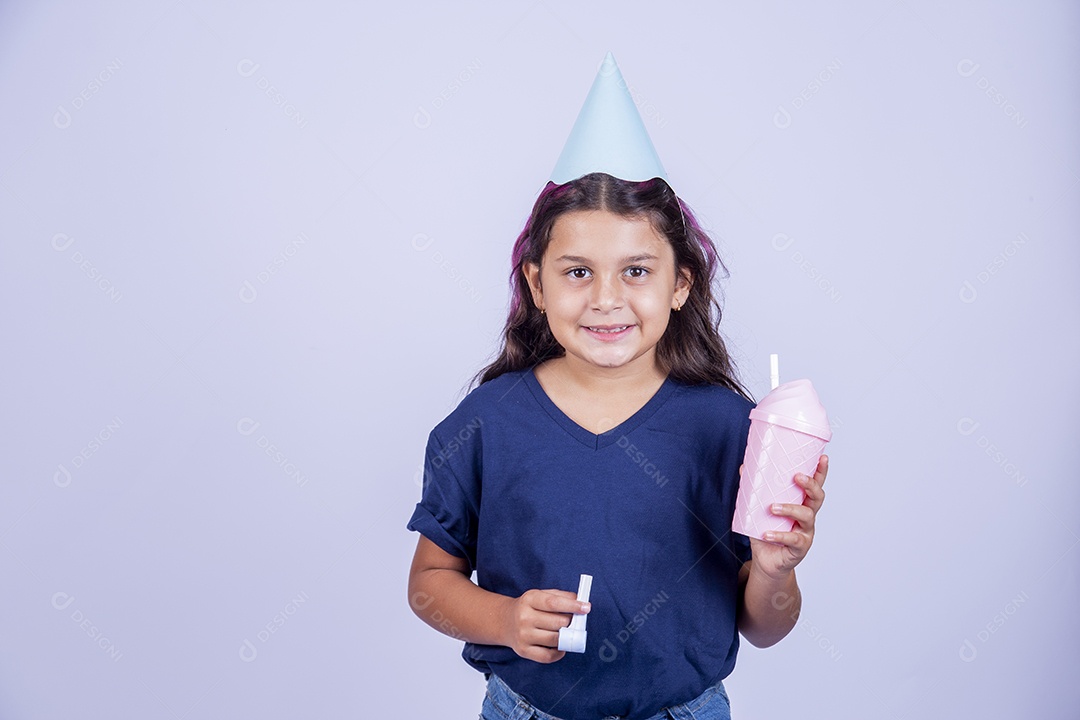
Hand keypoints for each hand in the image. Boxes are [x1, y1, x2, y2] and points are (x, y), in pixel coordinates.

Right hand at [500, 588, 590, 662]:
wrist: (505, 621)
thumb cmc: (529, 607)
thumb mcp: (541, 595)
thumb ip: (561, 596)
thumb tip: (581, 602)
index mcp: (529, 599)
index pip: (553, 603)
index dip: (572, 606)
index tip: (586, 608)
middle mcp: (524, 617)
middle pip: (557, 622)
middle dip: (570, 622)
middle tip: (574, 621)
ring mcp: (523, 636)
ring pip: (555, 639)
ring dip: (566, 636)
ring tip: (568, 632)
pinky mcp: (523, 651)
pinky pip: (548, 656)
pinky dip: (559, 652)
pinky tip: (560, 645)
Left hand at [747, 455, 828, 579]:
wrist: (766, 561)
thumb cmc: (766, 531)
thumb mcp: (759, 510)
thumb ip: (754, 491)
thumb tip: (743, 467)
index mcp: (801, 503)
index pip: (815, 485)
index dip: (821, 472)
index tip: (823, 457)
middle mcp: (807, 516)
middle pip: (817, 498)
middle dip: (810, 485)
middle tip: (797, 477)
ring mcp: (806, 532)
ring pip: (807, 516)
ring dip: (790, 509)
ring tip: (772, 507)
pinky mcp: (800, 548)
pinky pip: (793, 540)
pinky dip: (779, 535)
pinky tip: (767, 534)